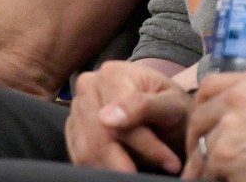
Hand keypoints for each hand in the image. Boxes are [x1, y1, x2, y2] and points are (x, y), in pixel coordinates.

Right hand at [65, 60, 192, 172]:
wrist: (162, 107)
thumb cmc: (170, 104)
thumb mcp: (169, 102)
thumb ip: (142, 106)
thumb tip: (106, 119)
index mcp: (111, 74)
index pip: (121, 120)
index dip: (146, 147)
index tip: (171, 164)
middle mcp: (87, 86)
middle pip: (97, 138)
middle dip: (126, 164)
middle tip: (149, 177)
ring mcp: (77, 108)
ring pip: (86, 152)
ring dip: (114, 169)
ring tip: (140, 172)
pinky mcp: (73, 128)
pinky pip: (80, 157)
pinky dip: (101, 169)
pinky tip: (124, 168)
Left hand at [183, 71, 245, 181]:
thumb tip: (219, 113)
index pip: (210, 85)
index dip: (202, 107)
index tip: (202, 123)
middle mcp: (241, 96)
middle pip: (200, 112)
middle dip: (197, 136)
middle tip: (200, 155)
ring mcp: (231, 122)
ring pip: (201, 143)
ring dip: (205, 162)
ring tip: (220, 172)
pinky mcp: (225, 151)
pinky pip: (206, 168)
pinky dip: (214, 178)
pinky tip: (233, 180)